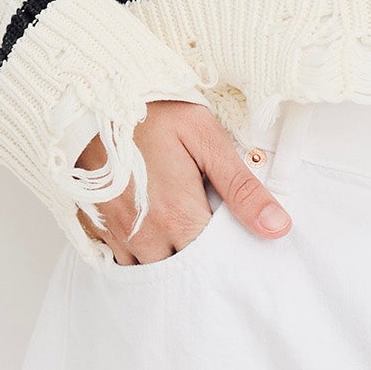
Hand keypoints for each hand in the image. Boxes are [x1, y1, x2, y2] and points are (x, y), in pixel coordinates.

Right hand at [73, 100, 292, 263]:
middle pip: (181, 272)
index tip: (235, 236)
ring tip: (178, 226)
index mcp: (178, 216)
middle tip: (205, 226)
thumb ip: (241, 186)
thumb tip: (278, 227)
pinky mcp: (96, 228)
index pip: (213, 263)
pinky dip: (138, 252)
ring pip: (150, 270)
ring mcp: (118, 235)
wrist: (92, 97)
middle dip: (197, 257)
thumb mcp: (205, 136)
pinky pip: (121, 261)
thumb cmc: (153, 111)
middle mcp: (146, 236)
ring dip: (166, 255)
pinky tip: (149, 227)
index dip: (228, 252)